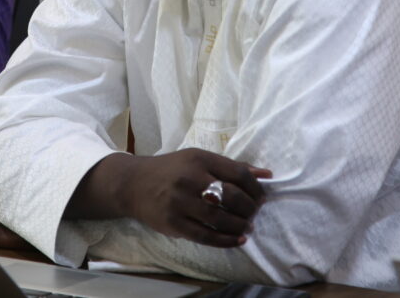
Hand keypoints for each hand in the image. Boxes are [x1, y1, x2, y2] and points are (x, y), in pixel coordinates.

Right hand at [121, 148, 271, 247]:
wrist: (133, 183)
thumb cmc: (172, 170)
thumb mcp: (198, 159)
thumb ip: (231, 167)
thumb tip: (266, 174)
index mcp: (198, 159)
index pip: (237, 173)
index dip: (255, 187)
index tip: (261, 197)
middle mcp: (189, 178)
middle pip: (231, 196)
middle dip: (250, 208)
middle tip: (254, 213)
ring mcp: (180, 202)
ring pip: (220, 218)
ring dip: (240, 226)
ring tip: (247, 227)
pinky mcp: (173, 223)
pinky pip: (205, 236)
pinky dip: (225, 240)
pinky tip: (237, 240)